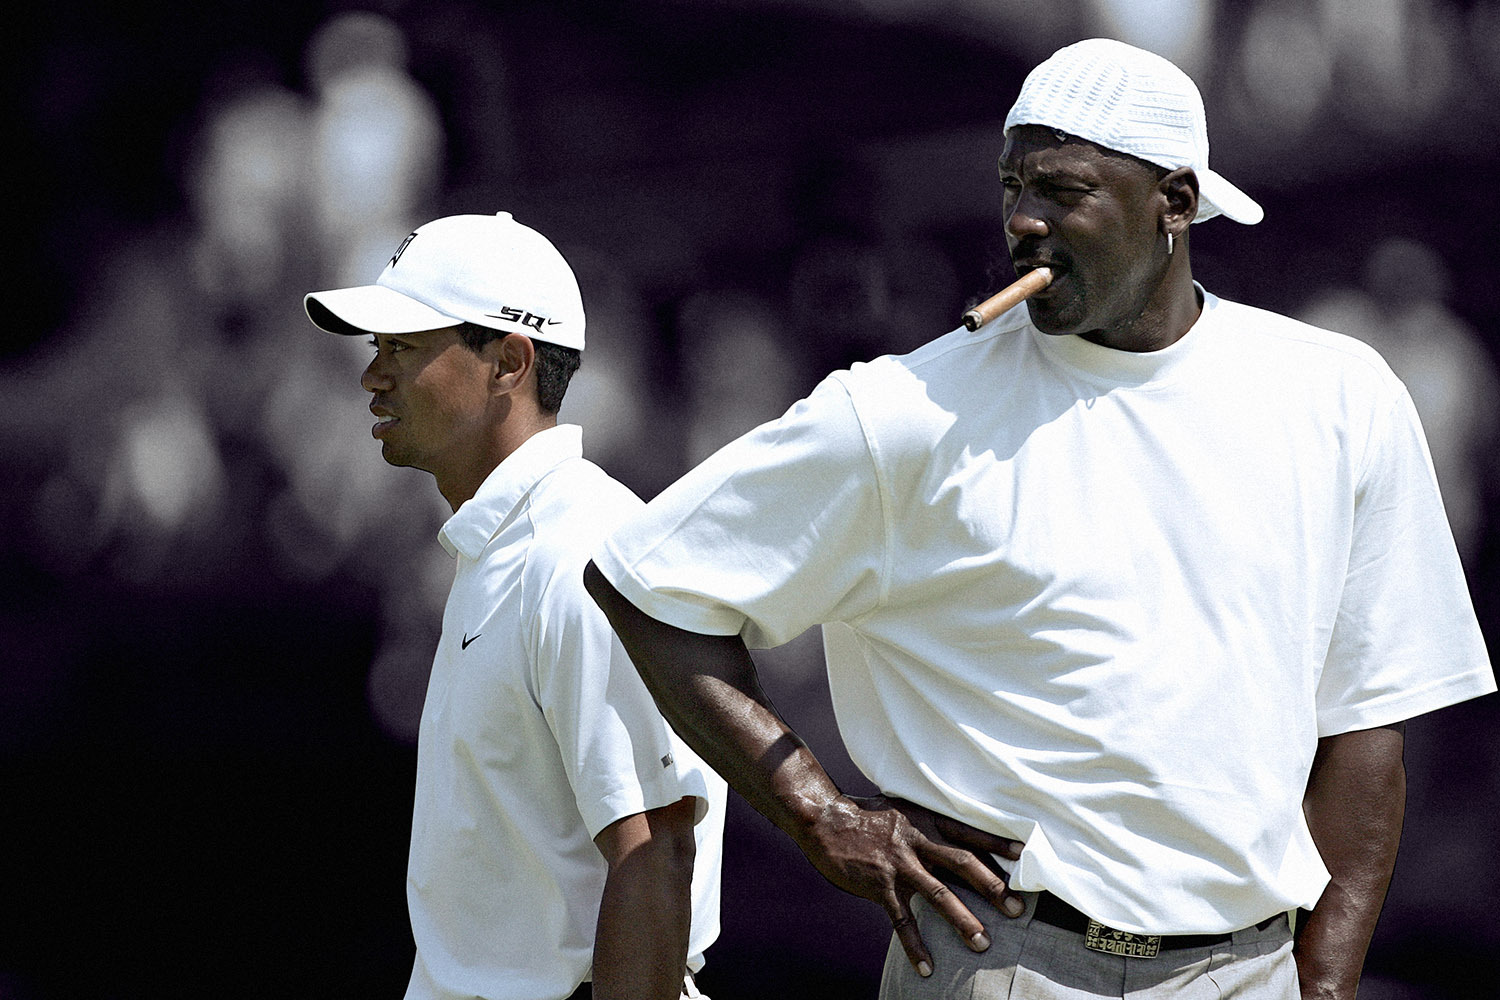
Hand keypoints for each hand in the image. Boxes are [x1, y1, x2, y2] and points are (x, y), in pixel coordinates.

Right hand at [796, 794, 1024, 976]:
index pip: (968, 833)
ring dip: (962, 920)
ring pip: (937, 894)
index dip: (997, 844)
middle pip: (961, 864)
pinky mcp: (879, 885)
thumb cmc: (869, 815)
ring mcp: (898, 864)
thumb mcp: (904, 810)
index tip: (1024, 855)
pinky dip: (915, 945)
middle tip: (1017, 910)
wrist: (825, 819)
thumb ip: (931, 826)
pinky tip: (927, 967)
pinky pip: (901, 920)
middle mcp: (917, 840)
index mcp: (926, 821)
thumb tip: (961, 841)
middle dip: (992, 887)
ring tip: (983, 943)